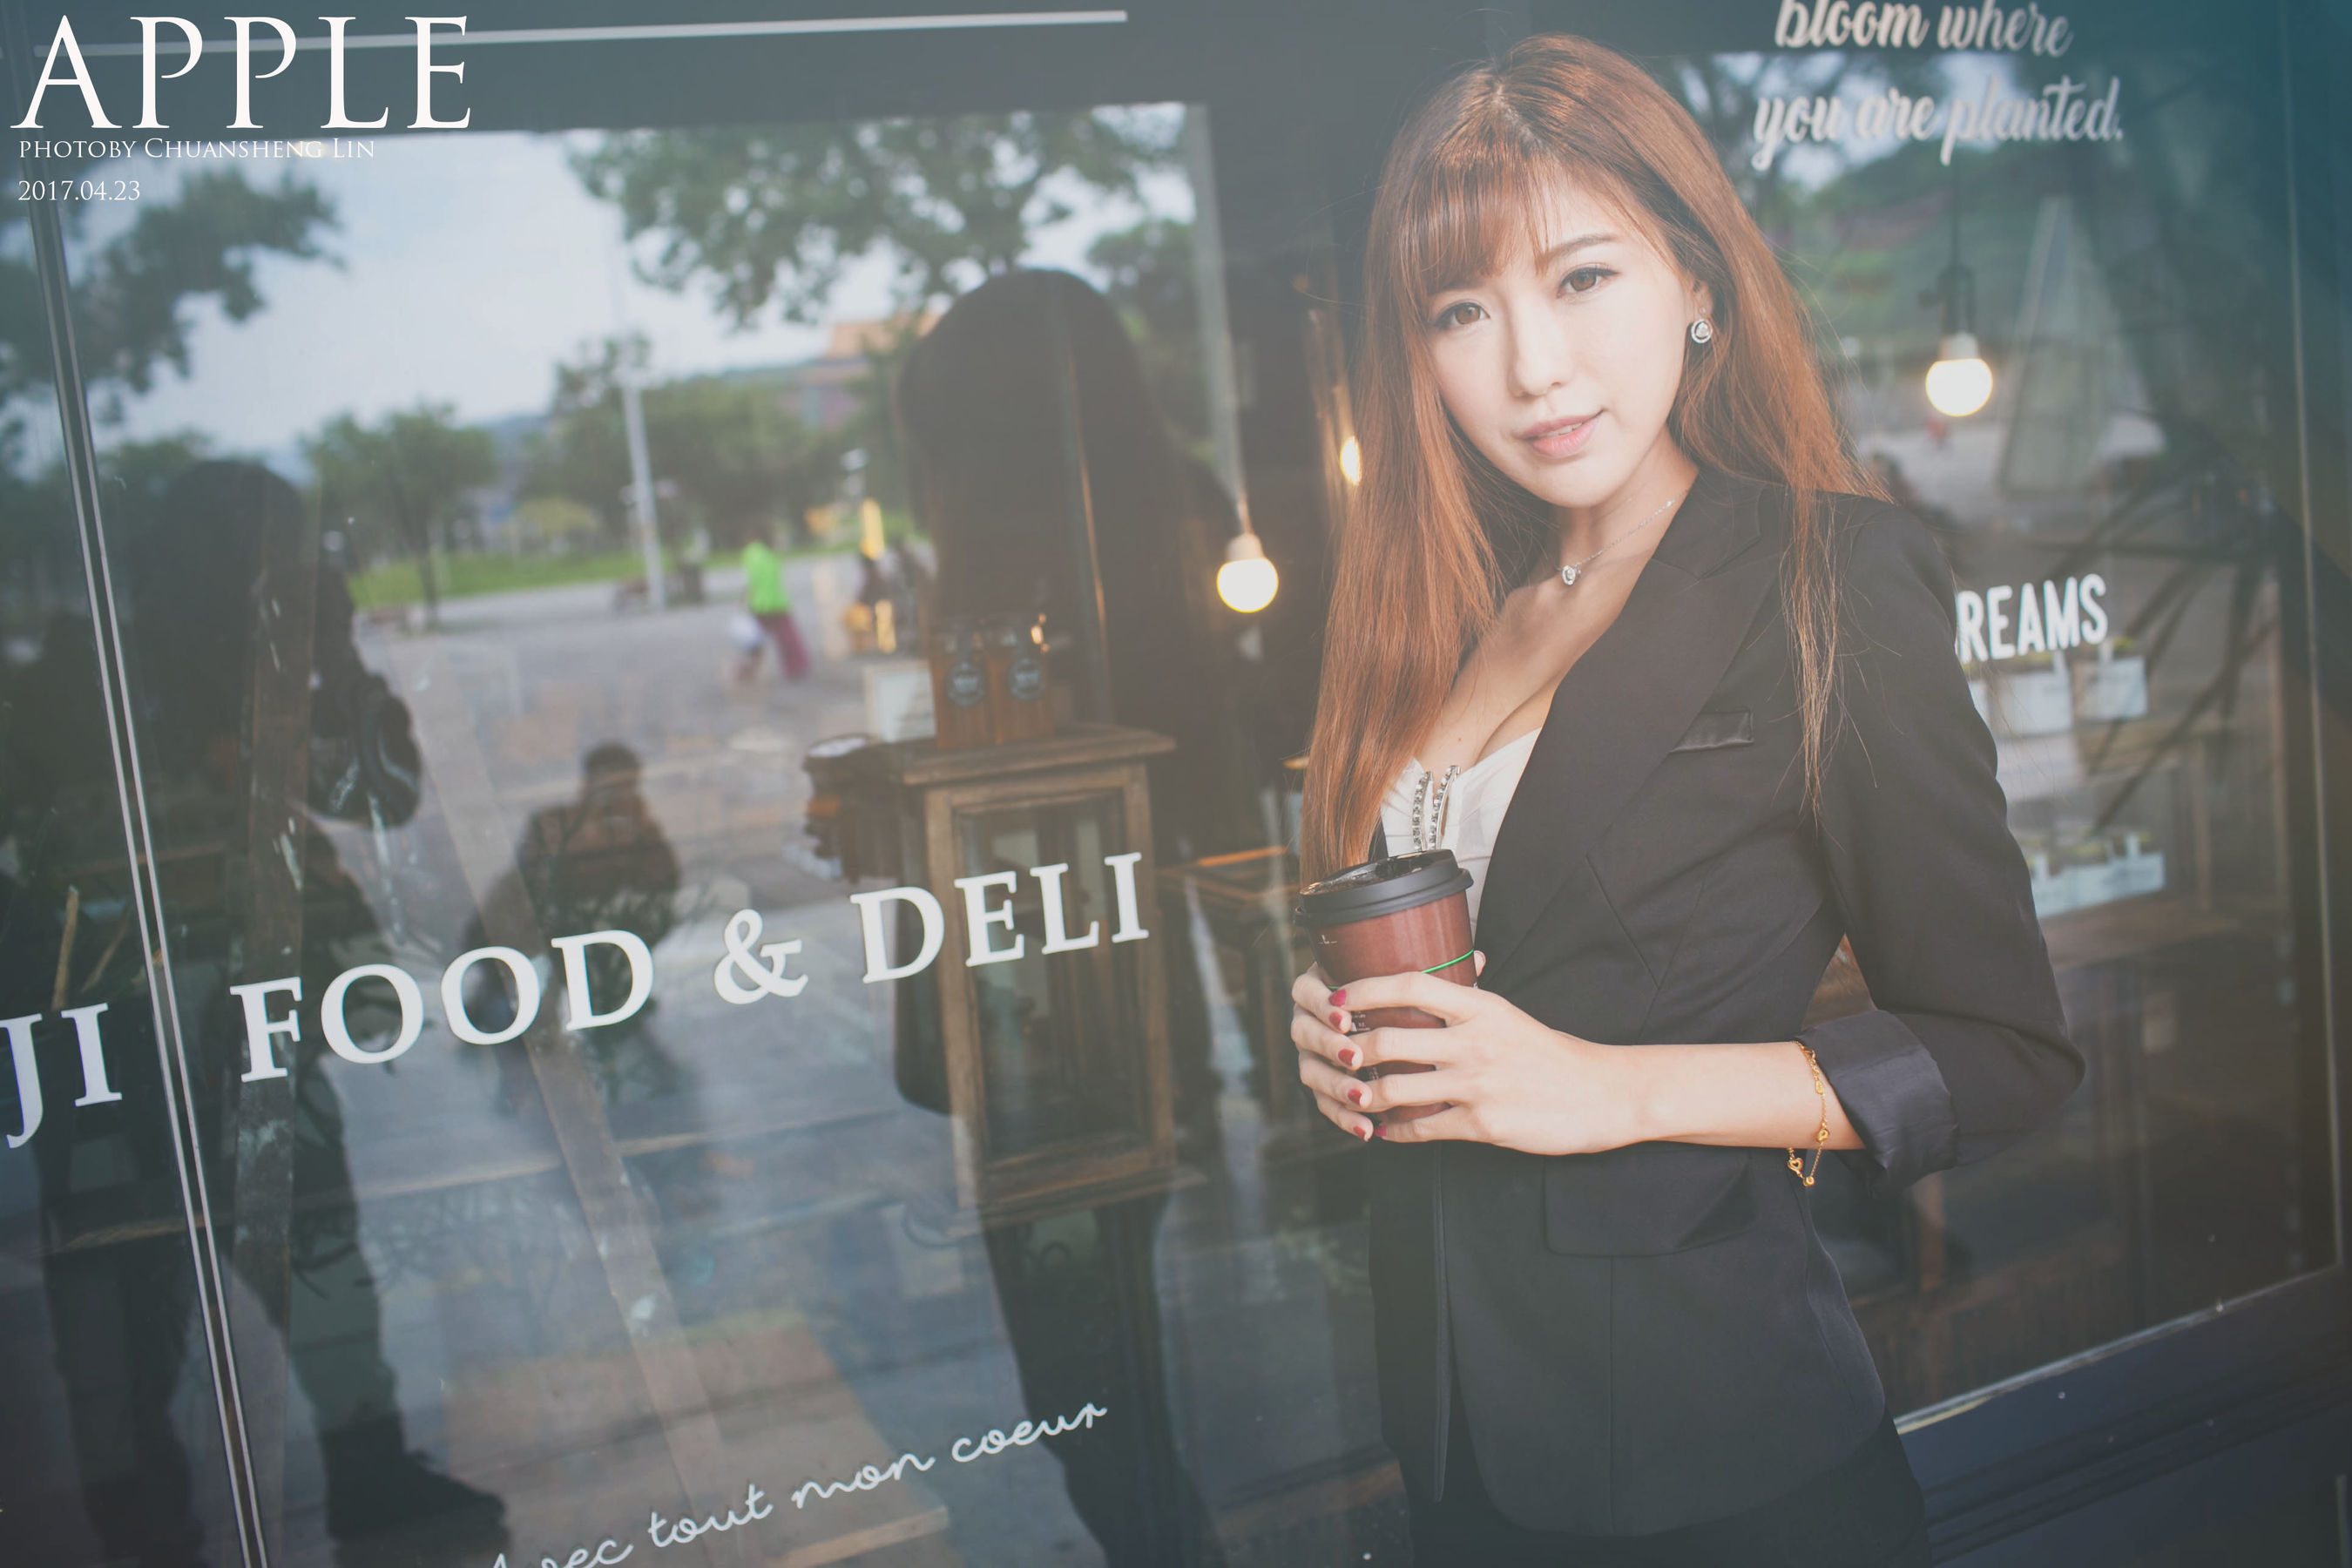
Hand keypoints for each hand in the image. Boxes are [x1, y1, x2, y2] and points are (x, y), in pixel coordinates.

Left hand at [1290, 962, 1642, 1154]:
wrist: (1602, 1094)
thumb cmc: (1551, 1054)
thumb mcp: (1508, 1015)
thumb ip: (1466, 1003)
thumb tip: (1426, 986)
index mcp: (1481, 1008)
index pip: (1409, 985)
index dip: (1364, 990)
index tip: (1337, 998)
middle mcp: (1475, 1042)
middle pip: (1388, 1040)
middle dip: (1350, 1050)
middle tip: (1336, 1055)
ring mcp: (1477, 1085)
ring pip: (1396, 1090)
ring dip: (1364, 1095)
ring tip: (1352, 1095)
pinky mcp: (1483, 1126)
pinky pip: (1422, 1130)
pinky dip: (1395, 1132)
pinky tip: (1385, 1130)